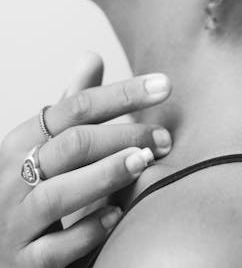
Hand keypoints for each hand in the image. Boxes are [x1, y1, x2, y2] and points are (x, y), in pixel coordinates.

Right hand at [0, 51, 172, 266]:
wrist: (0, 248)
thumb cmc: (31, 187)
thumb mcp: (47, 142)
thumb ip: (73, 105)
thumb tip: (92, 55)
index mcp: (21, 140)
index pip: (76, 105)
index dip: (124, 93)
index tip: (165, 86)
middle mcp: (12, 177)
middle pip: (72, 144)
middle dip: (124, 136)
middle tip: (164, 138)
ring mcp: (15, 221)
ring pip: (58, 193)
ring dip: (106, 175)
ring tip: (143, 163)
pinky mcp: (22, 262)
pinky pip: (53, 249)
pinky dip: (86, 230)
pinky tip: (116, 216)